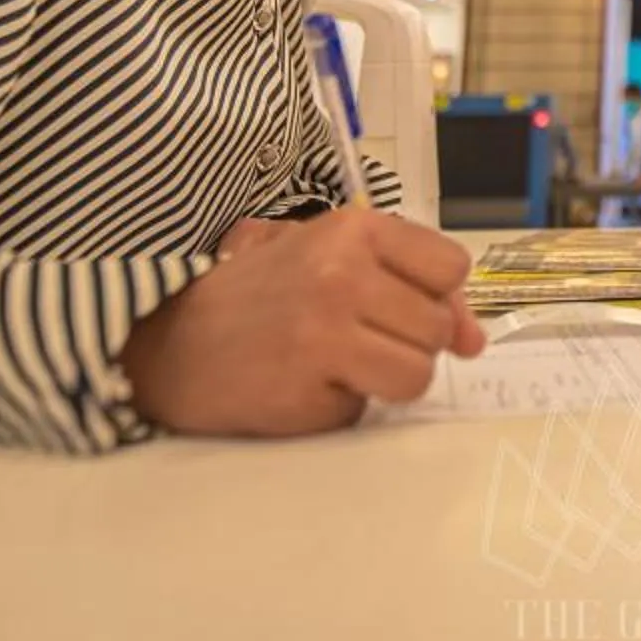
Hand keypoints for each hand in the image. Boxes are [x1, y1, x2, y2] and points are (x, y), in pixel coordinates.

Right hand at [119, 208, 485, 435]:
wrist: (166, 341)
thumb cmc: (254, 291)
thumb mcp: (326, 256)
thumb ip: (406, 281)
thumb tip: (474, 337)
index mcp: (351, 230)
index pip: (449, 267)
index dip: (434, 293)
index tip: (404, 301)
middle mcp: (343, 277)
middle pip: (437, 328)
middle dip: (407, 339)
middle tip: (358, 334)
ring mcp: (327, 338)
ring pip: (417, 374)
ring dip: (385, 378)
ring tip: (339, 362)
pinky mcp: (311, 395)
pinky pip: (367, 410)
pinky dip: (343, 405)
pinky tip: (305, 384)